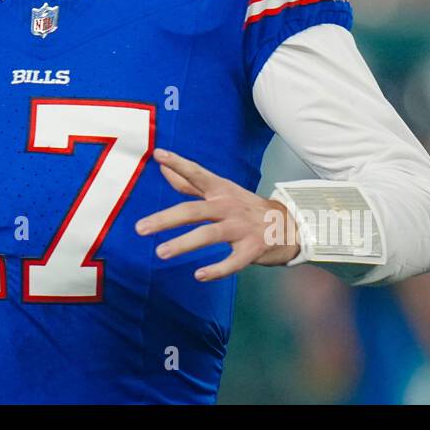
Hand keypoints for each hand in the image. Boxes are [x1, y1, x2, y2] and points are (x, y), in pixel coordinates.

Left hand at [134, 147, 300, 280]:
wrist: (289, 226)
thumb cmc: (244, 207)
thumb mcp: (220, 190)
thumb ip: (188, 181)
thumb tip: (161, 166)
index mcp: (220, 190)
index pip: (196, 174)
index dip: (178, 163)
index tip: (158, 154)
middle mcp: (228, 206)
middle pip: (193, 211)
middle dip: (165, 219)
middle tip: (140, 228)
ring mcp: (241, 228)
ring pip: (208, 235)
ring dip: (184, 244)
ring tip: (161, 253)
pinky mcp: (252, 249)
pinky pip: (233, 261)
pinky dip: (217, 269)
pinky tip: (199, 275)